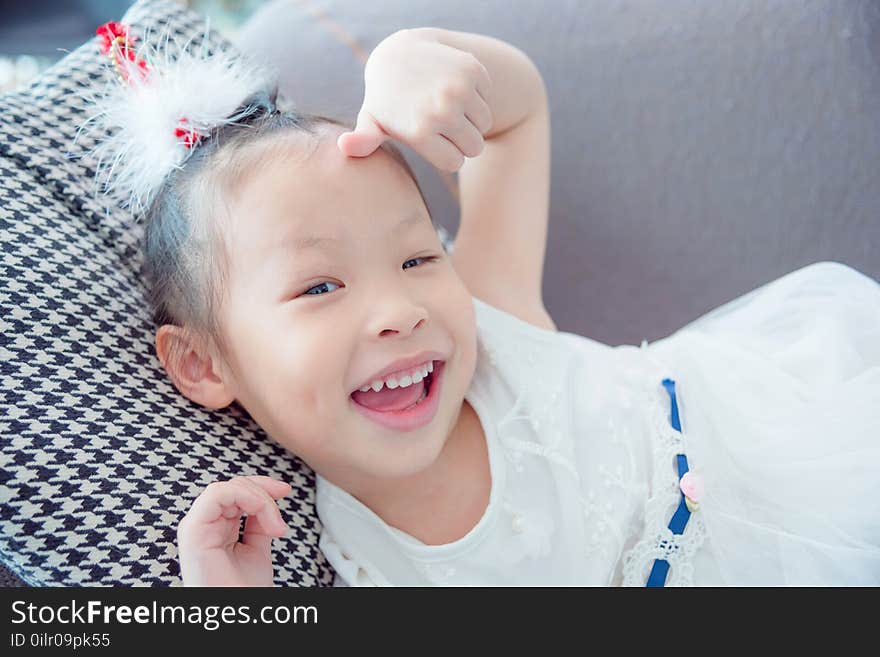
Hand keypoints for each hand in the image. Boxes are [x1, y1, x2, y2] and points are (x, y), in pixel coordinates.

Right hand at [177, 475, 291, 586]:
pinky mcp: (193, 531)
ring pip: (226, 487)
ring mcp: (195, 527)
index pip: (235, 491)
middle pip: (232, 486)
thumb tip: (269, 497)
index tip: (286, 491)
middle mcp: (202, 525)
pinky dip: (245, 497)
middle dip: (263, 492)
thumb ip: (259, 521)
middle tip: (280, 523)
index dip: (262, 486)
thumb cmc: (245, 588)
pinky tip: (262, 514)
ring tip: (274, 527)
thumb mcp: (258, 546)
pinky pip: (217, 495)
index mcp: (215, 527)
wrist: (239, 612)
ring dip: (258, 499)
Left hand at [337, 28, 493, 171]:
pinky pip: (488, 100)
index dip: (448, 155)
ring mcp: (459, 89)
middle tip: (443, 126)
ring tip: (448, 108)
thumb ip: (364, 141)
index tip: (435, 142)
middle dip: (463, 141)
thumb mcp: (372, 121)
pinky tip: (454, 89)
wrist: (398, 52)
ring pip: (484, 124)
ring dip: (471, 121)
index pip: (455, 163)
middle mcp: (442, 111)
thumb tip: (344, 147)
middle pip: (474, 147)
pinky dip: (477, 98)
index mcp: (419, 132)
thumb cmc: (386, 99)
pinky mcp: (473, 70)